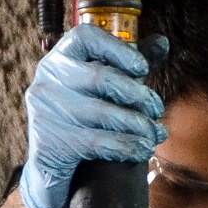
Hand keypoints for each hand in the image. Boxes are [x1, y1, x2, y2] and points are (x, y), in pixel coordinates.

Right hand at [18, 25, 167, 207]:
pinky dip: (126, 146)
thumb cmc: (83, 121)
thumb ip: (128, 66)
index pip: (85, 37)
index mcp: (60, 58)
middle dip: (138, 94)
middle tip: (157, 109)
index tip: (143, 68)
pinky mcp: (49, 143)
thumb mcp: (102, 91)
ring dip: (138, 124)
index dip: (117, 48)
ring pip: (102, 112)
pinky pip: (97, 142)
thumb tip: (163, 42)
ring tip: (156, 134)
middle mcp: (47, 79)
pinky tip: (143, 150)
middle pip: (101, 77)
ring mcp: (45, 111)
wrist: (50, 171)